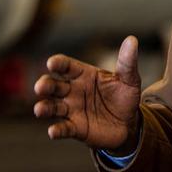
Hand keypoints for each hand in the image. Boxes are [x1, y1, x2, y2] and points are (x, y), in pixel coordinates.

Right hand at [34, 36, 141, 152]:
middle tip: (40, 87)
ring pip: (52, 106)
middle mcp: (72, 91)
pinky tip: (52, 132)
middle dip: (45, 85)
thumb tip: (132, 40)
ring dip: (44, 107)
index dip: (58, 63)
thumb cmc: (125, 97)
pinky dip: (56, 130)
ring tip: (39, 109)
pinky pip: (63, 128)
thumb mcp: (129, 79)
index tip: (52, 63)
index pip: (66, 66)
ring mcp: (71, 110)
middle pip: (54, 85)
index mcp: (82, 74)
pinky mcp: (75, 128)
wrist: (129, 124)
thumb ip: (127, 62)